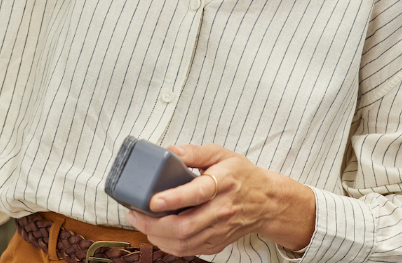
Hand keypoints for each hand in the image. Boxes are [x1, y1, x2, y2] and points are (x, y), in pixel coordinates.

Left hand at [127, 144, 315, 256]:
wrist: (266, 201)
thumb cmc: (242, 176)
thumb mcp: (221, 154)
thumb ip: (193, 152)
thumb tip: (168, 151)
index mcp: (224, 183)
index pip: (197, 194)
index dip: (173, 199)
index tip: (153, 200)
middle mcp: (222, 210)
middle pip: (185, 226)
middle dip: (154, 224)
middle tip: (135, 213)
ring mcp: (219, 230)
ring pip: (184, 242)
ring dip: (157, 236)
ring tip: (141, 222)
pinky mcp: (216, 243)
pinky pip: (188, 250)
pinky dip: (168, 244)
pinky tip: (158, 233)